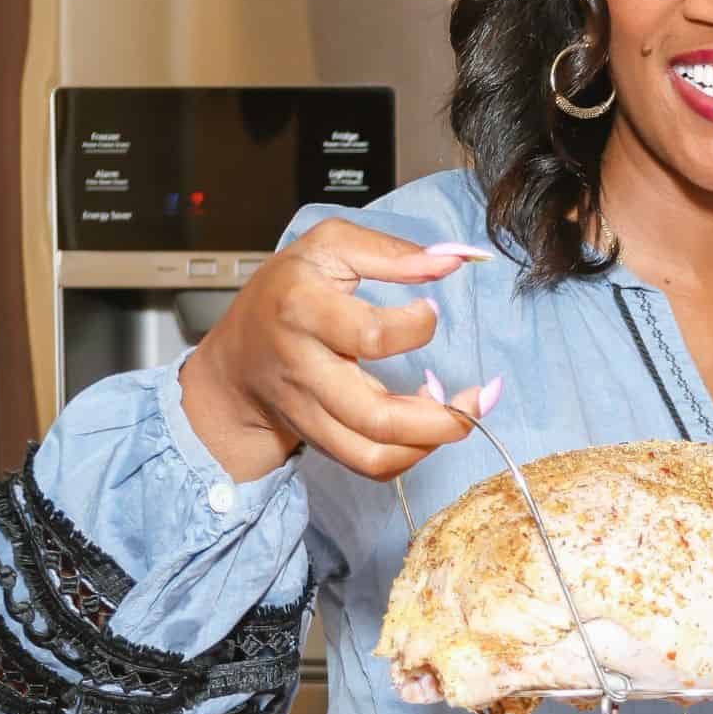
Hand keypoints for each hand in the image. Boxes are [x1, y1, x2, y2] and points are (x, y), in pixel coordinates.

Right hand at [179, 217, 500, 482]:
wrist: (235, 357)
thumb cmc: (288, 291)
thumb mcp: (327, 248)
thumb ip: (389, 251)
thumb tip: (452, 261)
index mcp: (303, 308)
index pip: (371, 336)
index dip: (417, 327)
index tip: (429, 311)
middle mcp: (303, 367)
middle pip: (375, 417)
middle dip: (442, 418)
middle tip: (477, 397)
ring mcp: (309, 411)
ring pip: (374, 453)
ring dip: (430, 443)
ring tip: (458, 414)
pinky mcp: (320, 439)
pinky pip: (369, 465)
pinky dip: (410, 455)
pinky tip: (428, 427)